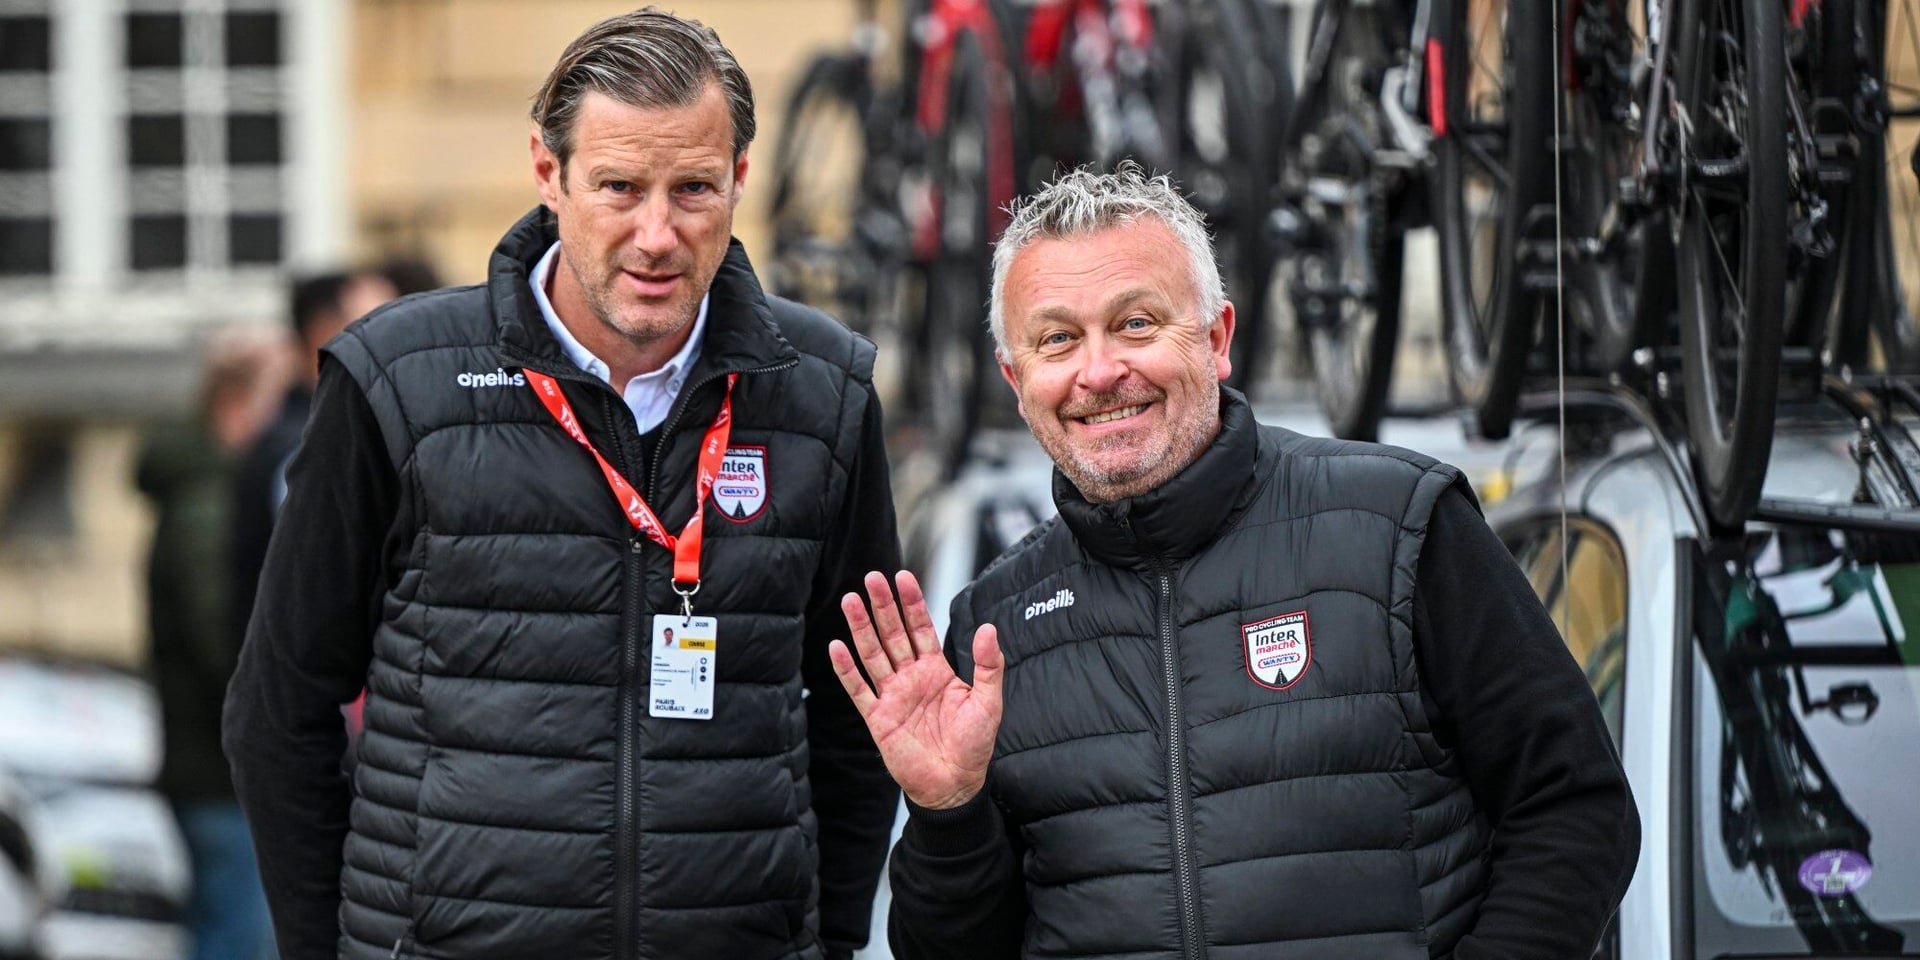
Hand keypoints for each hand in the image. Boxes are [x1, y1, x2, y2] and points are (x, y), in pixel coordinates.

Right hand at [829, 570, 1002, 810]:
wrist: (954, 785)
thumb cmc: (974, 745)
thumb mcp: (988, 702)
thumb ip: (988, 665)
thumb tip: (988, 628)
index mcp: (936, 671)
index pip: (920, 628)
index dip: (912, 603)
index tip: (903, 577)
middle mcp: (911, 678)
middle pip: (892, 634)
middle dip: (882, 606)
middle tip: (871, 577)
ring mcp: (892, 696)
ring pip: (873, 655)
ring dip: (861, 628)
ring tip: (850, 601)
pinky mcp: (878, 718)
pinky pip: (859, 689)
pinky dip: (847, 669)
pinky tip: (837, 647)